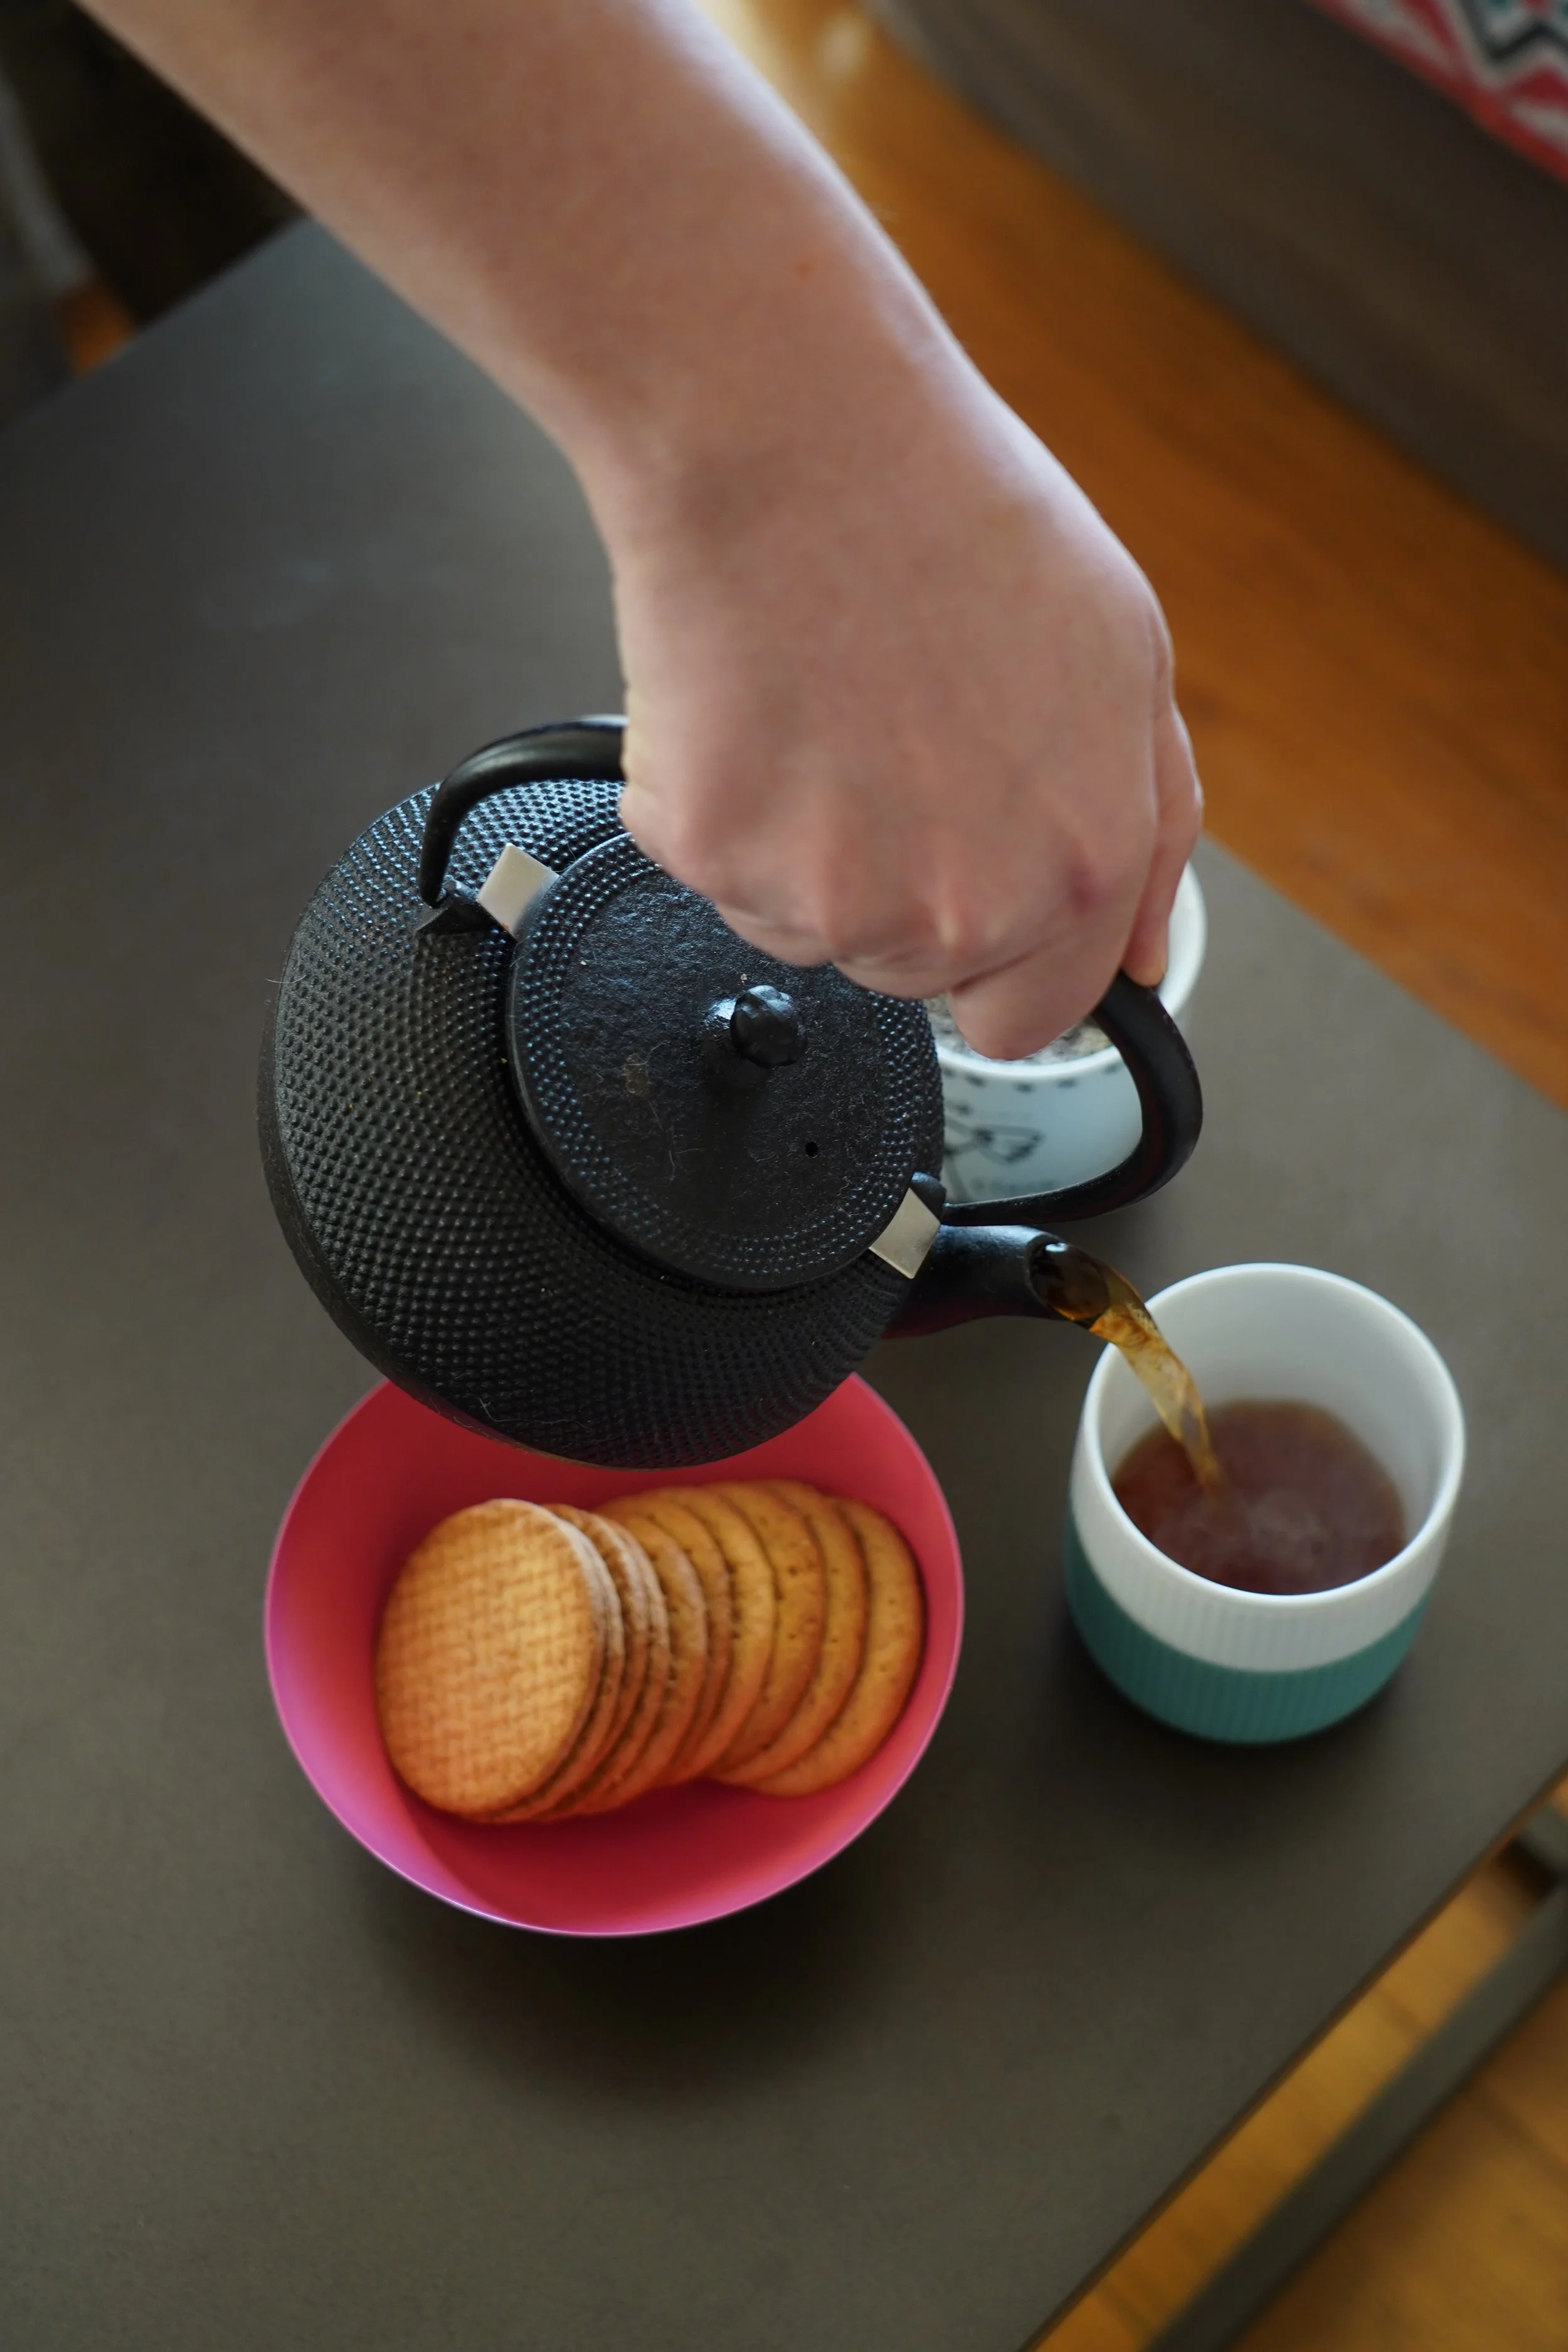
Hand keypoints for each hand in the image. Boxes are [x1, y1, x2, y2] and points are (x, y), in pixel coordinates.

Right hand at [611, 373, 1200, 1061]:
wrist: (793, 434)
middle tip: (883, 742)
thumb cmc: (952, 515)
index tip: (965, 900)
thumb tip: (1135, 955)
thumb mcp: (1127, 658)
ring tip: (822, 704)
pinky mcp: (718, 858)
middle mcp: (965, 905)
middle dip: (895, 885)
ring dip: (802, 847)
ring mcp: (832, 894)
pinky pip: (712, 870)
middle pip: (908, 976)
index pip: (1029, 1018)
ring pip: (804, 928)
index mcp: (1079, 866)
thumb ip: (1151, 828)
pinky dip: (718, 802)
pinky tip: (754, 698)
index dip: (997, 959)